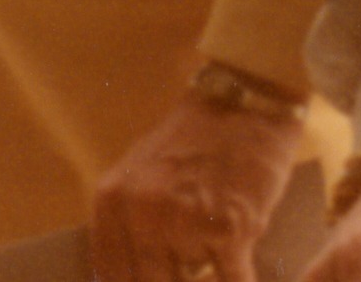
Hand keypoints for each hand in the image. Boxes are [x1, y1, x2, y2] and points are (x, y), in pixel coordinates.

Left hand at [93, 90, 301, 281]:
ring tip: (217, 258)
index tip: (158, 279)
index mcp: (112, 201)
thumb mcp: (143, 174)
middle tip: (189, 270)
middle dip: (176, 280)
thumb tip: (133, 276)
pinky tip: (243, 276)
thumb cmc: (199, 138)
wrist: (248, 97)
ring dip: (208, 277)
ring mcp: (184, 222)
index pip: (112, 276)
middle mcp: (141, 213)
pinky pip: (232, 280)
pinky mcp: (229, 228)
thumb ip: (130, 223)